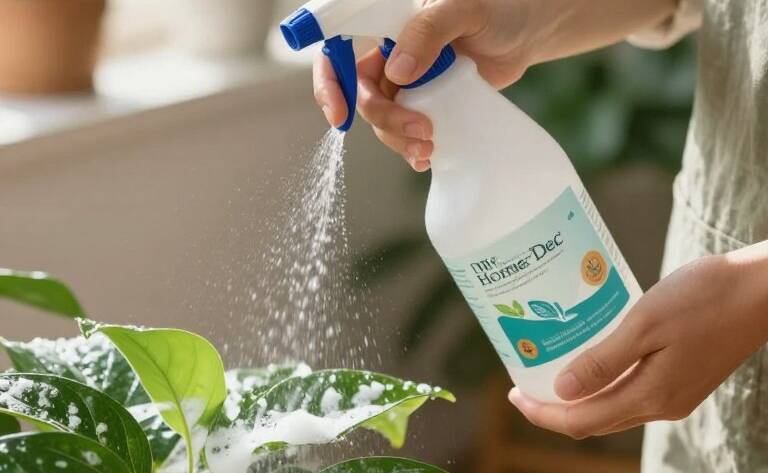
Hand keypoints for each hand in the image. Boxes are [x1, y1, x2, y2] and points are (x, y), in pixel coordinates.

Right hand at [313, 0, 536, 170]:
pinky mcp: (429, 105)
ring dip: (398, 140)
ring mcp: (409, 83)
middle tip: (421, 131)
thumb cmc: (500, 7)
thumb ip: (429, 31)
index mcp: (387, 26)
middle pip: (363, 95)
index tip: (341, 115)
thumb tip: (398, 74)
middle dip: (384, 120)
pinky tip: (428, 158)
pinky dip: (411, 148)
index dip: (330, 83)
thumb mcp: (465, 8)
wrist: (529, 30)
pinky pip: (407, 131)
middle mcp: (391, 55)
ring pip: (384, 120)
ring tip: (430, 147)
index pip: (338, 51)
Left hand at [509, 243, 767, 438]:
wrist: (760, 290)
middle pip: (594, 420)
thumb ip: (603, 361)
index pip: (581, 421)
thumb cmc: (703, 298)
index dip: (542, 414)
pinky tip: (589, 360)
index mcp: (650, 395)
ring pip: (613, 408)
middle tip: (522, 384)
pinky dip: (602, 385)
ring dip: (577, 398)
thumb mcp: (644, 324)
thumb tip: (561, 393)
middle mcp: (662, 405)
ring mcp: (675, 395)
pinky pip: (631, 393)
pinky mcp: (683, 380)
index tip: (512, 396)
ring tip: (548, 372)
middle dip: (554, 408)